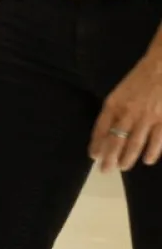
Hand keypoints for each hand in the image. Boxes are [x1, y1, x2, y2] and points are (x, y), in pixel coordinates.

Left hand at [89, 53, 161, 171]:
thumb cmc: (140, 78)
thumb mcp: (120, 91)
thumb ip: (114, 109)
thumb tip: (108, 128)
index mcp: (114, 104)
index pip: (101, 128)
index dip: (96, 143)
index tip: (93, 156)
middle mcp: (128, 113)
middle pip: (115, 140)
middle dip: (109, 157)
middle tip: (105, 170)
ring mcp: (147, 117)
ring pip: (134, 143)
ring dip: (127, 158)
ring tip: (122, 167)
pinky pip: (157, 140)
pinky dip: (152, 152)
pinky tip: (147, 160)